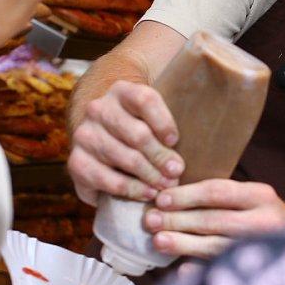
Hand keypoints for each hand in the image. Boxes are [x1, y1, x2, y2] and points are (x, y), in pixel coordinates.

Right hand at [67, 80, 182, 203]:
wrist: (105, 138)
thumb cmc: (142, 127)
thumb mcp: (154, 115)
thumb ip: (173, 119)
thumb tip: (207, 132)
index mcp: (121, 91)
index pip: (145, 100)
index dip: (163, 121)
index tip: (175, 140)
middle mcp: (98, 109)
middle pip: (137, 134)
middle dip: (161, 157)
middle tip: (177, 172)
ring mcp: (84, 135)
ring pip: (124, 157)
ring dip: (150, 175)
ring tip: (166, 185)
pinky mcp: (76, 162)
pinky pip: (107, 179)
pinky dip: (131, 189)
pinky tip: (147, 193)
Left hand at [143, 179, 284, 259]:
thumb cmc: (267, 220)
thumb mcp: (253, 200)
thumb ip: (222, 198)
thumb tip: (170, 200)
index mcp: (261, 196)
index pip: (217, 192)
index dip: (186, 196)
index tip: (161, 200)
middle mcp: (265, 220)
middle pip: (213, 219)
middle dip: (178, 220)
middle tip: (150, 221)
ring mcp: (262, 248)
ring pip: (216, 246)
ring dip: (183, 243)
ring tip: (158, 241)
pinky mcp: (259, 271)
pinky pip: (223, 270)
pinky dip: (201, 271)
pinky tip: (182, 272)